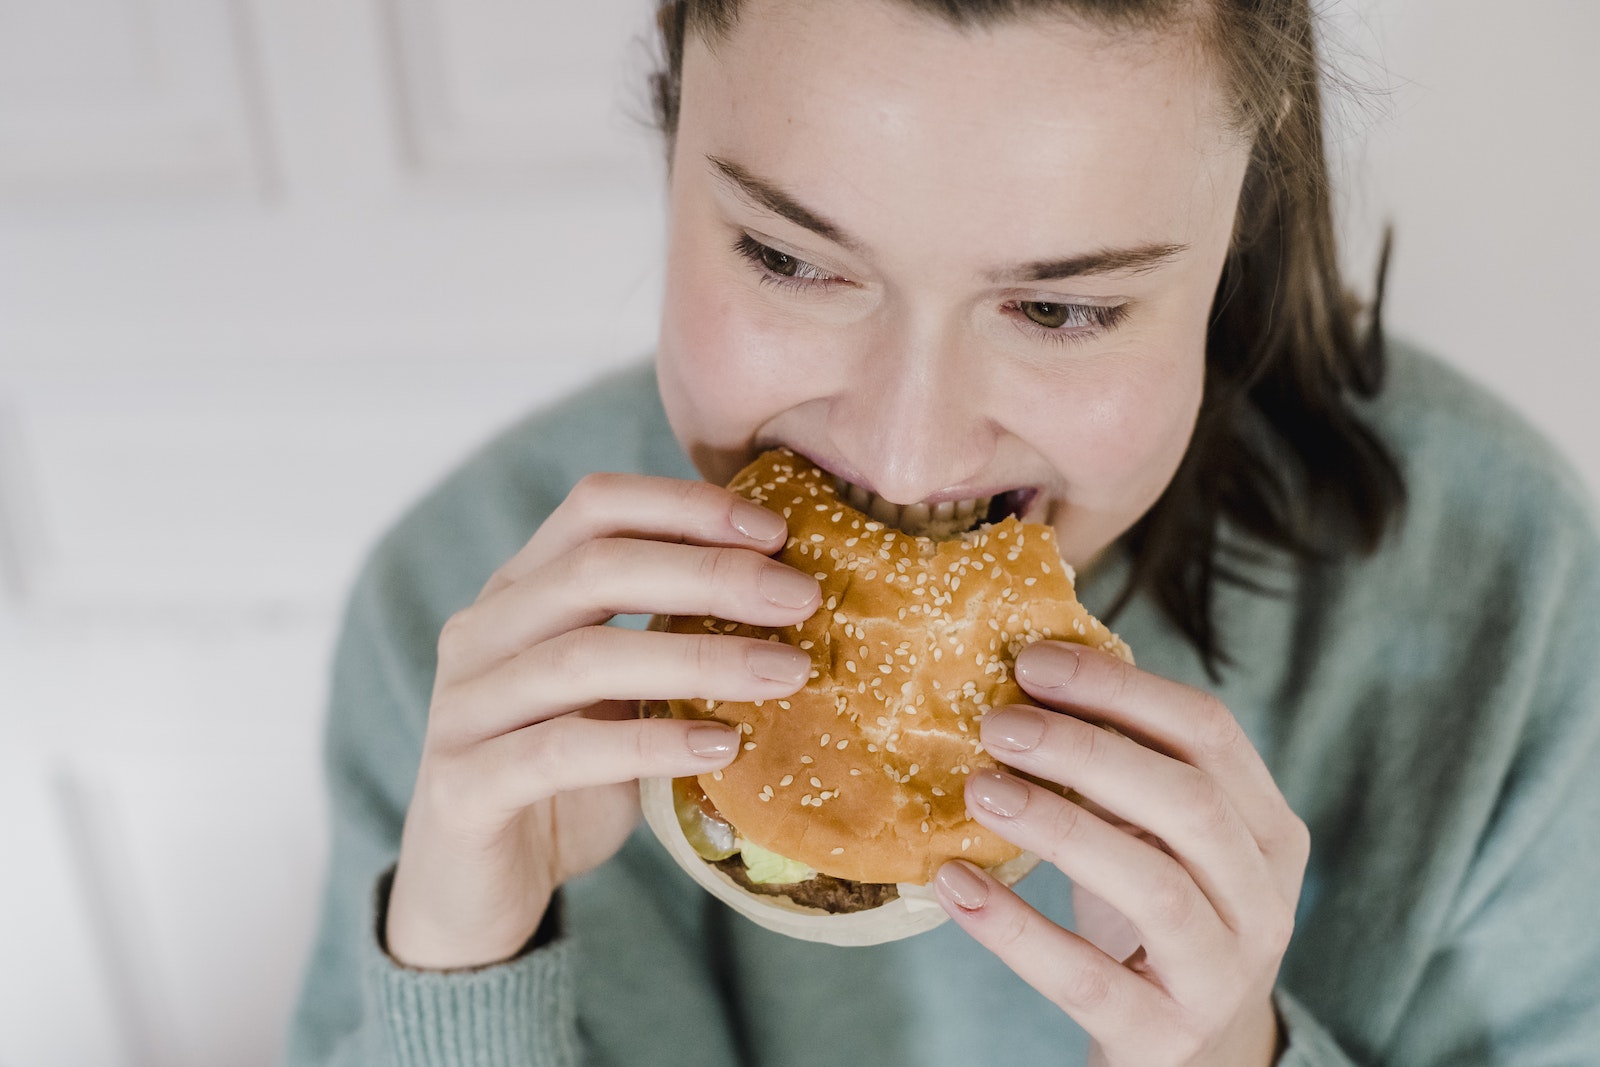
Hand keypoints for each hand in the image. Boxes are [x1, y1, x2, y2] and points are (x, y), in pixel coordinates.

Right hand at [385, 473, 821, 969]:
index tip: (777, 531)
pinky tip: (722, 747)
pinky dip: (650, 744)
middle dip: (711, 574)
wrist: (477, 895)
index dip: (685, 506)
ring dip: (699, 658)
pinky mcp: (464, 786)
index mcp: (519, 591)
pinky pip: (562, 752)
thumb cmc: (566, 782)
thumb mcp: (620, 697)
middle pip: (594, 567)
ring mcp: (463, 708)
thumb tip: (791, 597)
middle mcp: (480, 633)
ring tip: (788, 672)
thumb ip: (669, 640)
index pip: (595, 507)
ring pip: (582, 657)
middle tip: (801, 598)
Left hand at [933, 643, 1307, 1066]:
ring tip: (979, 789)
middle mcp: (1264, 900)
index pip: (1211, 733)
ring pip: (1155, 887)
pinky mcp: (1165, 1038)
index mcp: (1267, 831)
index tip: (1033, 661)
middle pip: (1189, 802)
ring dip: (1058, 826)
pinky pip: (1086, 979)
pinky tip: (955, 884)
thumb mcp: (1159, 841)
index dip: (1121, 689)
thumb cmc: (1160, 924)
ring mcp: (1221, 975)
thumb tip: (1026, 678)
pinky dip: (1015, 927)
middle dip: (1088, 750)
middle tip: (997, 723)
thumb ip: (1122, 770)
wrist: (1193, 1059)